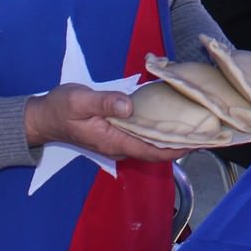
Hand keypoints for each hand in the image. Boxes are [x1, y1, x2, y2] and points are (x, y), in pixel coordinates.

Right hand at [25, 85, 186, 162]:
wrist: (43, 117)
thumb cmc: (61, 108)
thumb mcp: (79, 101)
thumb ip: (104, 103)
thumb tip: (129, 106)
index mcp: (114, 141)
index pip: (152, 150)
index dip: (177, 148)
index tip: (200, 142)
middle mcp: (120, 145)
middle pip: (157, 149)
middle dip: (182, 142)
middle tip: (208, 130)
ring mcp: (119, 140)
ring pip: (152, 142)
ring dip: (173, 135)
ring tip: (197, 123)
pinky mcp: (117, 132)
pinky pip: (144, 134)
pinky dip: (160, 127)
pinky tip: (173, 115)